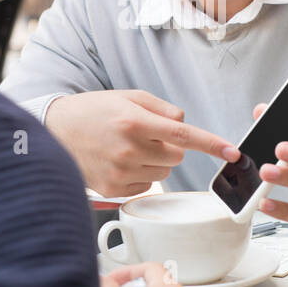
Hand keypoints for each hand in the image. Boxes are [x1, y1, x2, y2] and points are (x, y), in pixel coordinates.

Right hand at [45, 90, 239, 198]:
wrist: (55, 131)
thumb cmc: (93, 111)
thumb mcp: (128, 97)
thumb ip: (161, 109)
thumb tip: (184, 125)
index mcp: (134, 122)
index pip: (184, 136)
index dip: (212, 144)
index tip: (232, 152)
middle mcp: (128, 149)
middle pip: (176, 156)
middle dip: (168, 146)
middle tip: (144, 134)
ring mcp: (120, 172)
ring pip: (164, 172)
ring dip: (156, 161)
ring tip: (128, 147)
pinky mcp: (114, 189)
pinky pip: (147, 185)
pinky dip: (141, 174)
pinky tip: (121, 161)